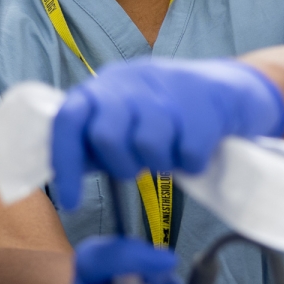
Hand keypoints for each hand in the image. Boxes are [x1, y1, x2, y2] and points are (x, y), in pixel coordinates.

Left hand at [50, 58, 283, 209]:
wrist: (228, 90)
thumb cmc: (165, 114)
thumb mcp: (123, 118)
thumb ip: (90, 141)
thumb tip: (55, 169)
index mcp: (105, 87)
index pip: (68, 119)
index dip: (64, 161)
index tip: (71, 201)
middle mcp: (132, 83)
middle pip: (106, 136)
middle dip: (122, 164)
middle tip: (139, 166)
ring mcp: (170, 91)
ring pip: (148, 147)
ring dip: (161, 162)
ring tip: (170, 151)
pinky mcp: (206, 107)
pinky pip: (188, 156)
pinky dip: (191, 164)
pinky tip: (195, 150)